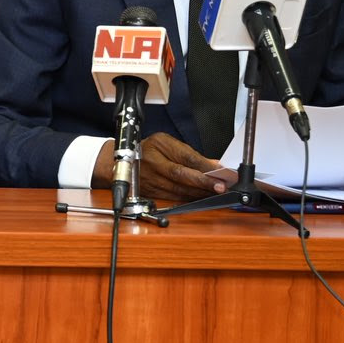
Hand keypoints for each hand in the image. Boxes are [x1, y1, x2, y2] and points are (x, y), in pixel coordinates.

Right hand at [94, 133, 232, 201]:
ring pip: (177, 189)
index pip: (185, 157)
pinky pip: (172, 197)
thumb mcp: (168, 144)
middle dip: (202, 182)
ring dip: (198, 192)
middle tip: (220, 187)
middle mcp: (152, 162)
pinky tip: (200, 198)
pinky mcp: (150, 192)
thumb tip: (213, 165)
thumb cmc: (149, 150)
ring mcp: (149, 178)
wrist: (122, 162)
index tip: (220, 172)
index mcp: (158, 145)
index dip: (203, 166)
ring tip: (214, 193)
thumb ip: (190, 154)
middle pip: (180, 174)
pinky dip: (188, 198)